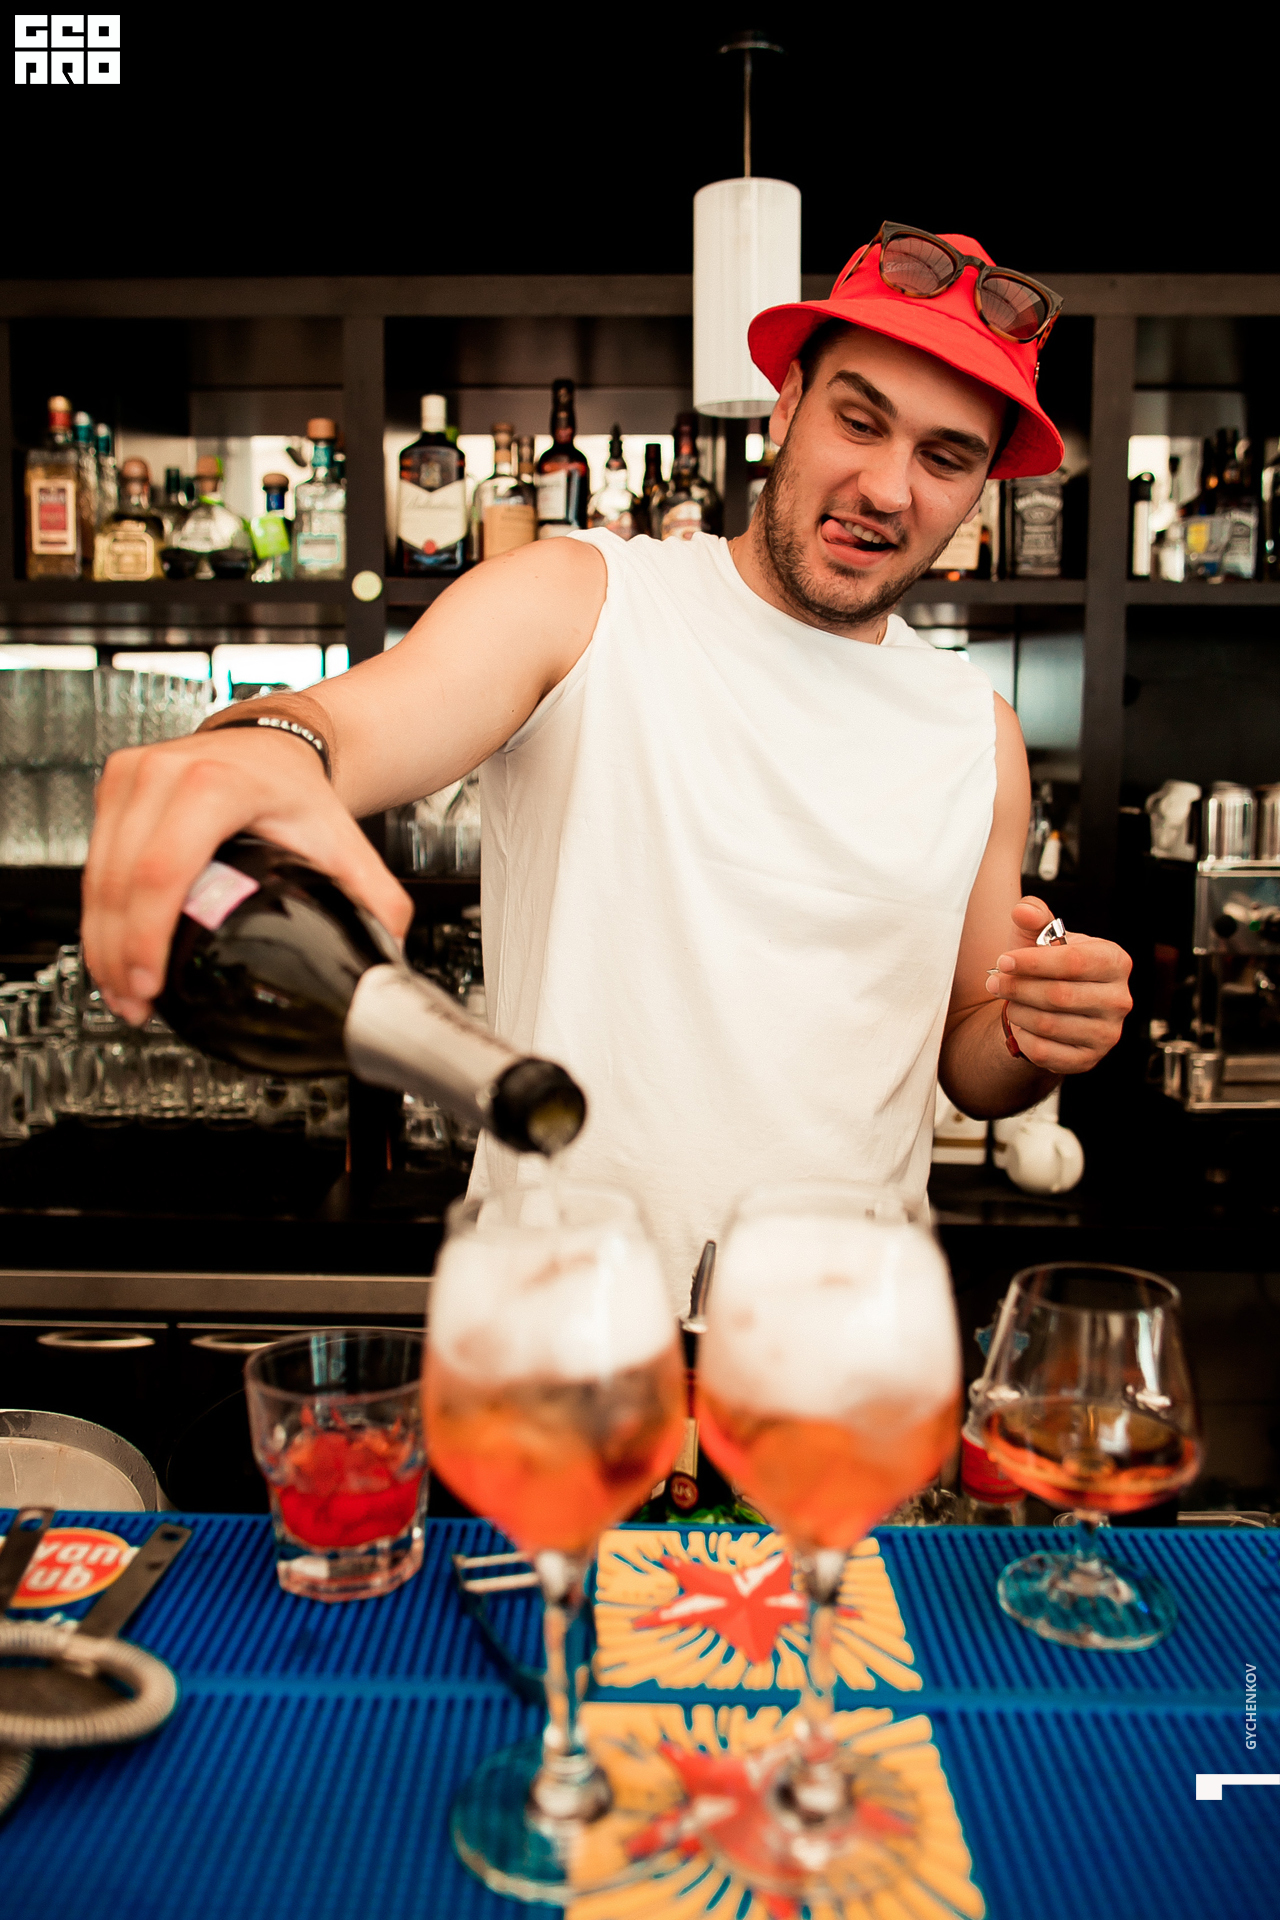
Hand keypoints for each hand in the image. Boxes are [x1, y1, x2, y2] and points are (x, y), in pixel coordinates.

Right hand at [82, 727, 412, 1027]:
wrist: (274, 742)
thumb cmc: (297, 787)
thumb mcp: (340, 839)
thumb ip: (375, 898)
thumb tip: (391, 951)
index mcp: (214, 785)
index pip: (162, 870)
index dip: (146, 935)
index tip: (149, 983)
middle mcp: (163, 773)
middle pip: (119, 881)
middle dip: (118, 956)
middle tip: (134, 1006)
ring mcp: (131, 776)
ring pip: (97, 874)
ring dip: (101, 943)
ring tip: (121, 992)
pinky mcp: (113, 785)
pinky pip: (94, 861)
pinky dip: (99, 913)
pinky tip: (112, 951)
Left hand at [984, 896, 1131, 1074]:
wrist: (1052, 1008)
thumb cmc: (1049, 969)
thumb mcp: (1041, 939)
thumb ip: (1034, 919)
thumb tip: (1024, 910)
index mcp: (1114, 961)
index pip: (1074, 962)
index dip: (1034, 962)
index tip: (1003, 961)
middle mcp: (1119, 999)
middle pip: (1059, 995)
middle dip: (1018, 987)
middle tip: (993, 982)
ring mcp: (1108, 1033)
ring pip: (1049, 1025)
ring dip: (1018, 1012)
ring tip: (1009, 1001)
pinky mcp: (1089, 1059)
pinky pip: (1045, 1052)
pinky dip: (1024, 1037)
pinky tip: (1021, 1025)